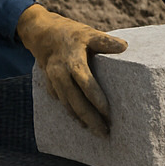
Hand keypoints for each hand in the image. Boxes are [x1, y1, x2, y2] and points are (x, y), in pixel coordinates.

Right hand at [15, 4, 127, 136]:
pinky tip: (82, 123)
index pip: (86, 84)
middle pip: (76, 101)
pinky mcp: (50, 85)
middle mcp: (60, 73)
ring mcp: (53, 80)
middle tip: (105, 133)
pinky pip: (61, 102)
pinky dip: (72, 113)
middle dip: (90, 118)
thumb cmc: (69, 33)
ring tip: (97, 132)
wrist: (40, 32)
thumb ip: (104, 41)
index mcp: (72, 61)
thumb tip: (124, 46)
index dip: (96, 100)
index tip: (109, 114)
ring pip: (67, 105)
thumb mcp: (87, 33)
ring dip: (81, 120)